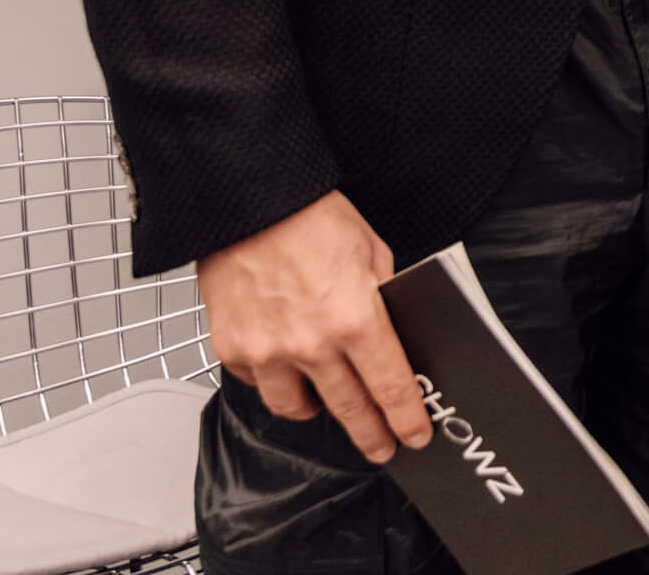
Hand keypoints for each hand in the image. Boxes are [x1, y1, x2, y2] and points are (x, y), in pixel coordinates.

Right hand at [197, 190, 431, 461]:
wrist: (249, 202)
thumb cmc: (311, 217)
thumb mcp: (371, 253)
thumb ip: (381, 299)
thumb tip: (391, 330)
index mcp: (356, 319)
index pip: (390, 387)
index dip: (406, 417)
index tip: (415, 434)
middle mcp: (312, 344)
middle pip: (349, 409)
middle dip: (371, 434)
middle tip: (382, 446)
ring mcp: (269, 352)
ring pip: (297, 408)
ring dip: (317, 409)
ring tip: (328, 403)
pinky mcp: (234, 349)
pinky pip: (258, 383)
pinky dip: (274, 380)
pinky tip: (285, 366)